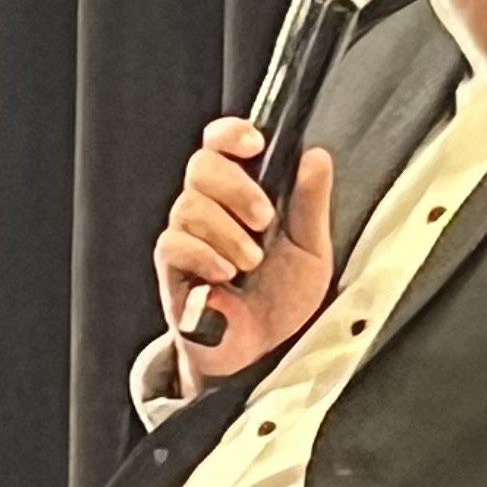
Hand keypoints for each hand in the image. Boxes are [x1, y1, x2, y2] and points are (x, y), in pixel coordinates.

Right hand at [153, 120, 336, 384]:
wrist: (263, 352)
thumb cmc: (282, 298)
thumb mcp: (310, 248)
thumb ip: (310, 202)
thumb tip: (315, 155)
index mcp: (241, 193)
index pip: (219, 143)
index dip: (230, 134)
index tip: (254, 144)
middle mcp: (209, 207)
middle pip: (201, 165)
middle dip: (236, 187)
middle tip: (263, 220)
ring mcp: (186, 236)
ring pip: (189, 205)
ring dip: (227, 232)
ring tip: (250, 262)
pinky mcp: (171, 269)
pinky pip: (174, 243)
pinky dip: (204, 254)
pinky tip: (225, 275)